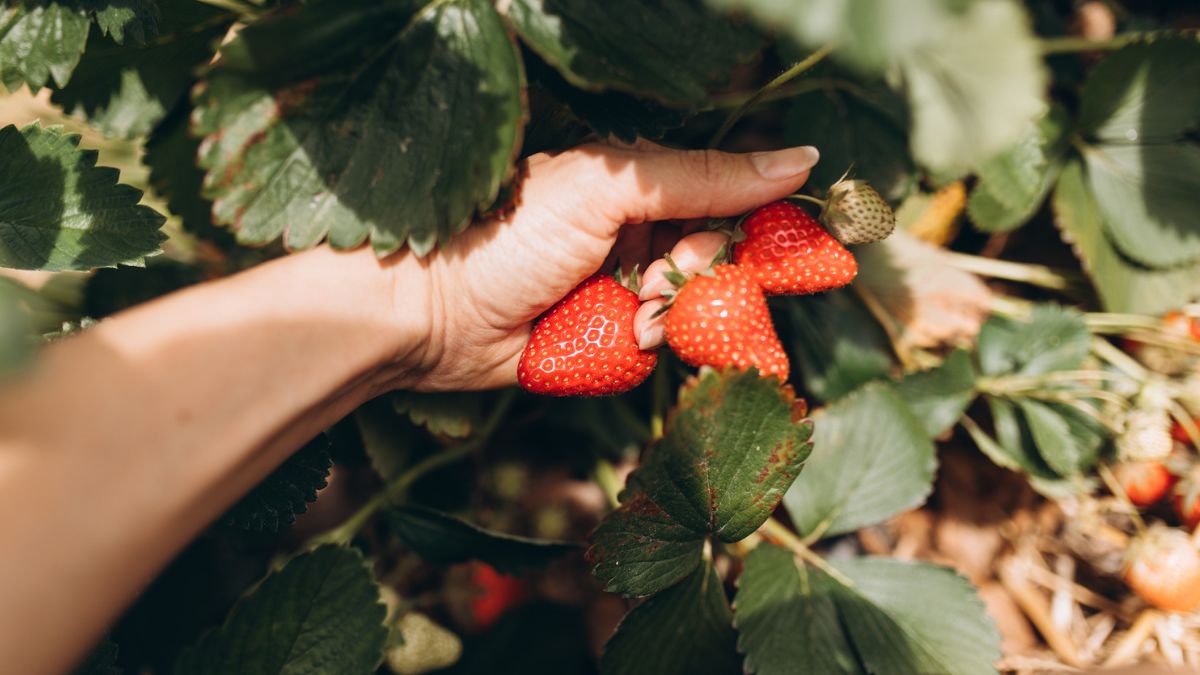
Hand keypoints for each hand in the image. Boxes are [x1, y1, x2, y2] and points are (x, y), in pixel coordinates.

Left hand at [387, 141, 818, 390]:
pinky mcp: (604, 338)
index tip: (793, 248)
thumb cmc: (507, 237)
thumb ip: (700, 177)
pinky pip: (657, 346)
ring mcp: (620, 287)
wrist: (429, 313)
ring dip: (670, 313)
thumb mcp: (606, 191)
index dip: (758, 223)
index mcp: (635, 184)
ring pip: (691, 307)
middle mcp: (634, 232)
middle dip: (698, 273)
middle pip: (716, 257)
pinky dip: (646, 344)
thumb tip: (798, 158)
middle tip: (654, 280)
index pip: (726, 197)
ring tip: (628, 311)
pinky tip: (622, 336)